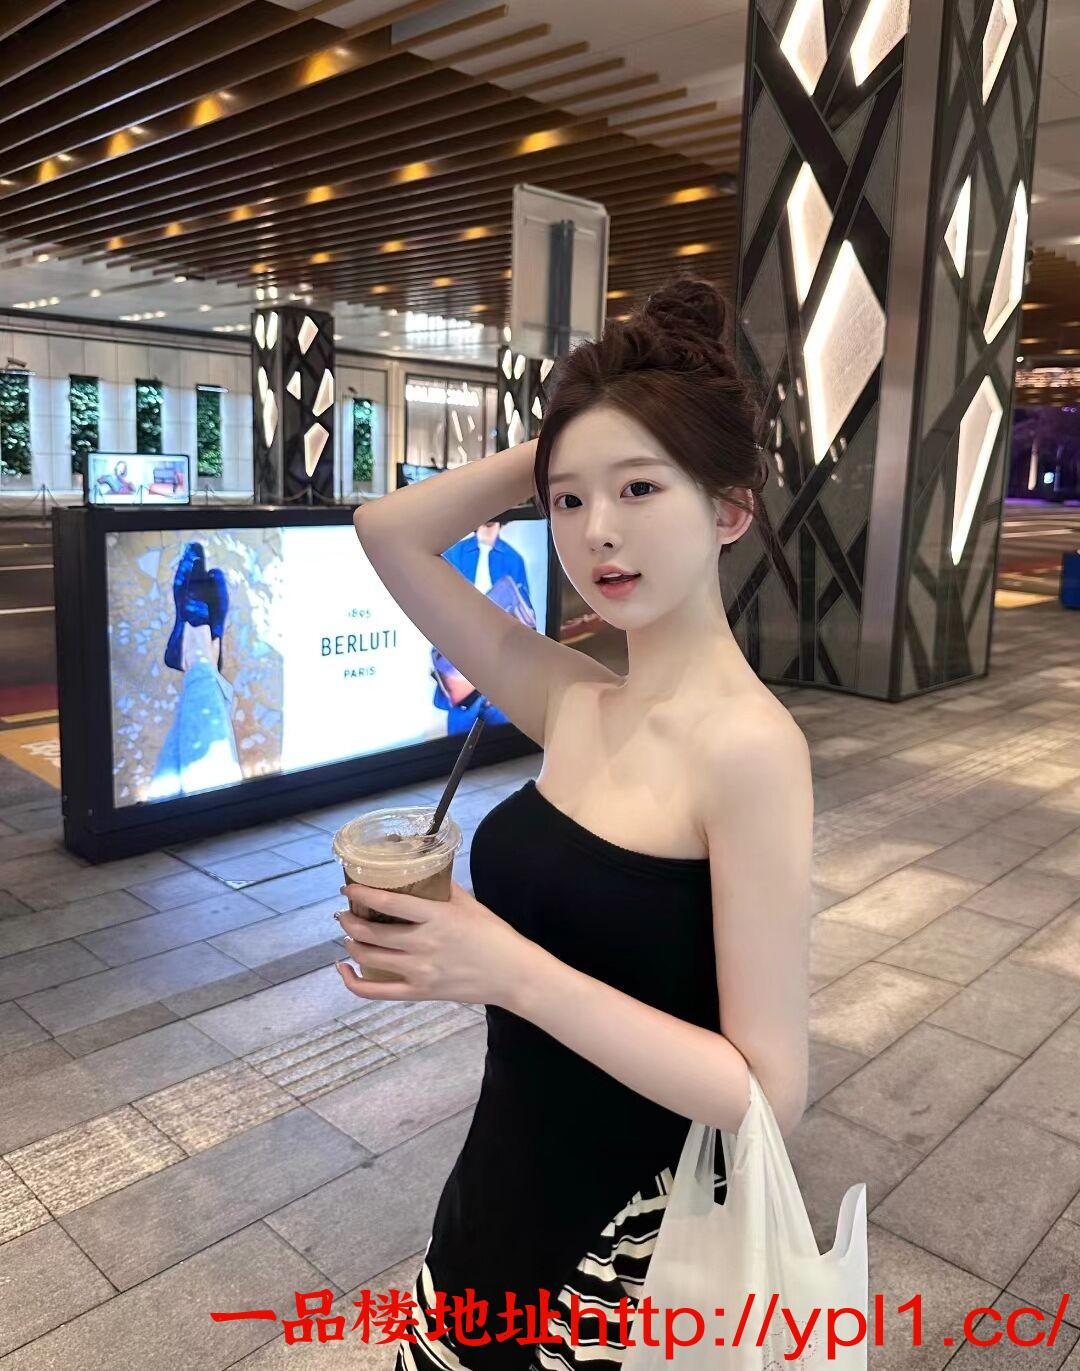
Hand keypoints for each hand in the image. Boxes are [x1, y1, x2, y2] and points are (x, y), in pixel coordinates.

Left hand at [334, 878, 532, 1007]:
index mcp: (437, 917)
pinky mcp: (419, 993)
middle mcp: (424, 945)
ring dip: (351, 944)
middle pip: (371, 933)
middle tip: (344, 913)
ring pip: (369, 959)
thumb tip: (421, 871)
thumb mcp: (469, 904)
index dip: (361, 895)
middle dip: (349, 921)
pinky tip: (343, 969)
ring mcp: (420, 972)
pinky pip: (374, 992)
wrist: (513, 975)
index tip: (347, 889)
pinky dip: (352, 982)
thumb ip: (442, 888)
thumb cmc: (494, 935)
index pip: (388, 904)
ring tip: (349, 934)